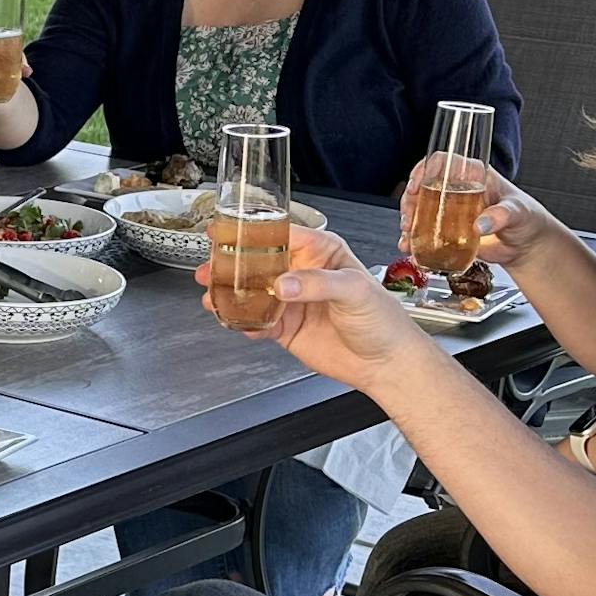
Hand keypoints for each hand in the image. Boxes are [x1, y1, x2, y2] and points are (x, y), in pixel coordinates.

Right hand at [225, 225, 424, 390]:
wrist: (385, 363)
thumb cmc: (382, 319)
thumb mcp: (354, 290)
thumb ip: (316, 283)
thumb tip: (283, 284)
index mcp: (320, 252)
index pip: (281, 235)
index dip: (253, 233)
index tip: (228, 232)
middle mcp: (302, 273)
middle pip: (259, 263)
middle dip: (232, 265)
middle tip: (210, 267)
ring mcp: (291, 301)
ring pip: (253, 293)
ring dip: (232, 295)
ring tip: (213, 297)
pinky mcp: (285, 327)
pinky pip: (257, 322)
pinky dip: (244, 323)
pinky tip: (238, 322)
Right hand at [404, 158, 557, 271]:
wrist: (527, 246)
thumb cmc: (527, 219)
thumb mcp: (518, 212)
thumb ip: (502, 215)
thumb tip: (482, 223)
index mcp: (474, 175)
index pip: (444, 161)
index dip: (425, 170)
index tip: (417, 185)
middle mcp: (458, 189)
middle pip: (425, 185)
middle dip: (410, 200)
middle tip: (410, 217)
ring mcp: (451, 210)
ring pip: (421, 208)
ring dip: (409, 220)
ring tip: (407, 234)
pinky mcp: (448, 231)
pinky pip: (426, 232)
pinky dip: (414, 240)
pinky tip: (409, 246)